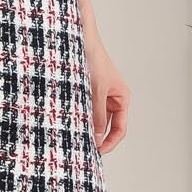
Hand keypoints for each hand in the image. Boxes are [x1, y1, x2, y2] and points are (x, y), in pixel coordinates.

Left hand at [86, 37, 128, 151]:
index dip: (110, 142)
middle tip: (83, 148)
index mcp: (121, 97)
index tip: (97, 151)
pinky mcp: (86, 91)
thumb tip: (97, 138)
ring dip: (86, 126)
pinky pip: (84, 109)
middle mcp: (112, 98)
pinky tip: (70, 121)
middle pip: (107, 126)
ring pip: (94, 118)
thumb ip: (97, 115)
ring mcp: (99, 95)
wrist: (78, 39)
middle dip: (97, 136)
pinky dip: (79, 116)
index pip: (120, 128)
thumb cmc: (92, 59)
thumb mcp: (96, 90)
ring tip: (75, 134)